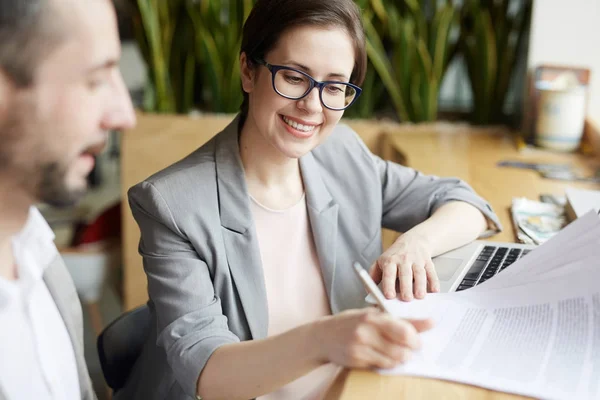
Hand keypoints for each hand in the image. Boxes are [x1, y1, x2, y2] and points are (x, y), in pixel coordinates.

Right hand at [314, 308, 432, 368]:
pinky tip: (382, 357)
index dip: (415, 337)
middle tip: (410, 349)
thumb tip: (430, 323)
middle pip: (401, 348)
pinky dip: (387, 363)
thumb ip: (400, 320)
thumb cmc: (351, 323)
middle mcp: (366, 331)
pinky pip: (382, 366)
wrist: (323, 335)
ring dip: (400, 359)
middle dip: (410, 351)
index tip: (419, 340)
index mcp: (372, 316)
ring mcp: (360, 347)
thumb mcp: (373, 315)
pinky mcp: (356, 360)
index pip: (403, 329)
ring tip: (397, 353)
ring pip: (393, 360)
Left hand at [370, 231, 439, 300]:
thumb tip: (368, 292)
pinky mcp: (428, 263)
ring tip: (420, 296)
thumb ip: (373, 277)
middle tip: (406, 299)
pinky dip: (434, 282)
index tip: (389, 296)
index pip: (389, 273)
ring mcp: (417, 261)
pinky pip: (432, 272)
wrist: (413, 241)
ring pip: (419, 273)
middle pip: (405, 274)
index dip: (389, 284)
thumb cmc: (394, 256)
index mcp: (390, 261)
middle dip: (406, 287)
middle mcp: (403, 260)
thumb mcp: (380, 262)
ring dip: (420, 285)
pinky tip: (434, 290)